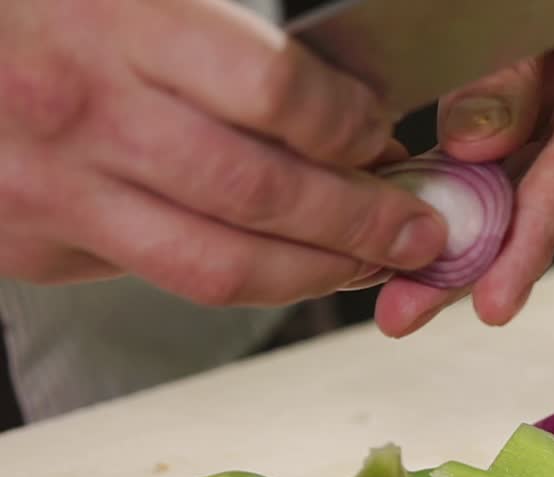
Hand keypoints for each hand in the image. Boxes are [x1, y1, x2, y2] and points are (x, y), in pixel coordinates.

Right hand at [0, 0, 447, 305]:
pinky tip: (287, 265)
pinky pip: (161, 277)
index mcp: (116, 24)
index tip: (380, 132)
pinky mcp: (35, 247)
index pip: (275, 92)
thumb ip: (238, 31)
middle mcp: (83, 114)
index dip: (347, 122)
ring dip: (317, 273)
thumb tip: (355, 91)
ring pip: (219, 266)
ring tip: (371, 264)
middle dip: (362, 222)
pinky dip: (241, 277)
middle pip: (262, 194)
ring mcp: (52, 192)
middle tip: (419, 230)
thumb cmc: (43, 8)